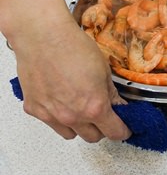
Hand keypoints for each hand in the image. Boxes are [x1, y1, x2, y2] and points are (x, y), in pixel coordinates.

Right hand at [14, 22, 129, 141]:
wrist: (43, 37)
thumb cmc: (74, 48)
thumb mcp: (105, 71)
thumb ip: (111, 95)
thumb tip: (119, 106)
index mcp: (95, 107)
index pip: (114, 132)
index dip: (123, 130)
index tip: (125, 127)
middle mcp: (72, 116)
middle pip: (93, 137)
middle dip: (102, 128)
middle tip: (104, 114)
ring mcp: (51, 115)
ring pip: (71, 134)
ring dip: (79, 126)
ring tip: (81, 108)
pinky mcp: (34, 109)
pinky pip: (51, 122)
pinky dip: (58, 117)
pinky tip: (60, 100)